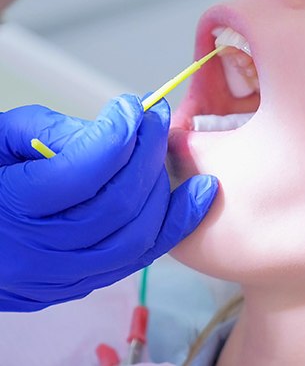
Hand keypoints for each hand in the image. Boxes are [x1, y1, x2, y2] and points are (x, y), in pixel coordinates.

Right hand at [0, 95, 217, 310]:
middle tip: (156, 120)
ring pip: (136, 238)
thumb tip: (119, 128)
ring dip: (163, 189)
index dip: (117, 134)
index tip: (132, 106)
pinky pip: (138, 259)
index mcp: (11, 207)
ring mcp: (59, 278)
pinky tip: (196, 197)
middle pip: (118, 204)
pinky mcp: (78, 286)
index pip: (84, 172)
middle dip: (147, 154)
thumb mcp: (0, 141)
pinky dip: (172, 225)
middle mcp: (37, 253)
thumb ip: (55, 131)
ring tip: (169, 152)